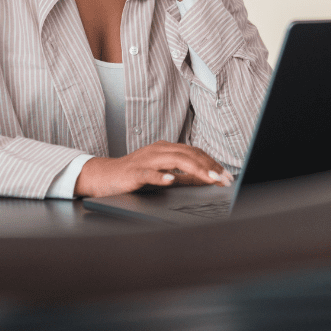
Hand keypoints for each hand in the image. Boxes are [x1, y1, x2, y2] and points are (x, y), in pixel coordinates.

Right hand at [73, 140, 233, 197]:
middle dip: (209, 167)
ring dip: (195, 170)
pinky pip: (148, 173)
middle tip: (224, 179)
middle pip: (189, 154)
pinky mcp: (133, 172)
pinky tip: (171, 181)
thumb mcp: (163, 174)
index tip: (227, 176)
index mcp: (166, 149)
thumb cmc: (133, 176)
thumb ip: (184, 176)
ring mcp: (146, 160)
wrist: (103, 176)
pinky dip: (161, 176)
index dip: (212, 163)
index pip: (195, 152)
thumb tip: (207, 180)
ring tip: (209, 179)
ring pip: (174, 160)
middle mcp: (158, 150)